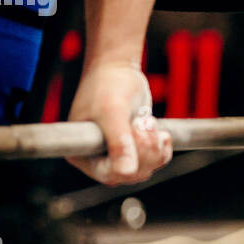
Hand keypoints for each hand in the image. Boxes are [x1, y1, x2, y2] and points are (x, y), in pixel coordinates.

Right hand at [67, 61, 172, 184]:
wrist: (120, 68)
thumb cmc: (109, 84)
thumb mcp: (113, 111)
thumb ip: (118, 142)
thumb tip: (125, 173)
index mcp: (81, 153)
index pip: (107, 174)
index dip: (127, 162)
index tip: (133, 130)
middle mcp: (98, 158)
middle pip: (130, 175)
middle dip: (144, 150)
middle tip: (143, 122)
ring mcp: (118, 155)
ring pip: (145, 169)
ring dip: (154, 146)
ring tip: (147, 120)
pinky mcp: (135, 148)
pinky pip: (156, 161)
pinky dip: (162, 146)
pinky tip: (158, 129)